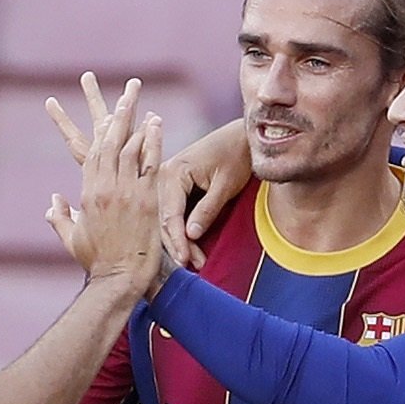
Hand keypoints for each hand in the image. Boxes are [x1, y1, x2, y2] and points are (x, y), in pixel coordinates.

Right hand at [45, 81, 164, 295]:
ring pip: (130, 147)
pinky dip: (153, 141)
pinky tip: (156, 123)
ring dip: (135, 119)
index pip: (93, 153)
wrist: (119, 279)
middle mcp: (105, 188)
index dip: (101, 131)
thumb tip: (51, 203)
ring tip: (140, 98)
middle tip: (127, 91)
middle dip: (118, 113)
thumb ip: (58, 218)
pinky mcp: (145, 200)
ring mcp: (126, 192)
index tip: (108, 113)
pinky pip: (150, 163)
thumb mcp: (71, 238)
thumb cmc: (97, 262)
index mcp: (87, 194)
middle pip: (110, 141)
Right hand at [158, 119, 248, 268]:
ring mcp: (166, 182)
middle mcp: (163, 176)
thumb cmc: (236, 155)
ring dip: (179, 241)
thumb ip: (207, 210)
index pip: (170, 214)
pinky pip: (172, 214)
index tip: (186, 260)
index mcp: (173, 172)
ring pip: (167, 220)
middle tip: (192, 266)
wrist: (241, 137)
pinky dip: (181, 231)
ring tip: (195, 261)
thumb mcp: (225, 184)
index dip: (178, 240)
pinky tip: (191, 247)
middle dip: (178, 244)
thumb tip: (190, 235)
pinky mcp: (173, 188)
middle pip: (164, 220)